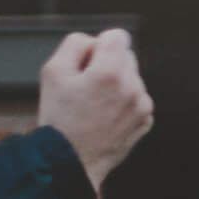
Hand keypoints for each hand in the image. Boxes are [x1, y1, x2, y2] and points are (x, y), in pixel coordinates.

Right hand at [36, 29, 153, 187]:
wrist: (70, 162)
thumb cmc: (59, 118)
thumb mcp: (53, 71)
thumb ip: (76, 43)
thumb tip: (96, 41)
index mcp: (110, 72)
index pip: (117, 36)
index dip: (98, 46)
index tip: (87, 64)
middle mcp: (132, 87)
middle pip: (125, 56)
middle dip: (107, 65)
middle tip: (85, 88)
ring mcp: (142, 105)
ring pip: (132, 78)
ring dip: (116, 85)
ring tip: (93, 106)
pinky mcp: (146, 120)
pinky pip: (136, 98)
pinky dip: (123, 103)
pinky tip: (105, 117)